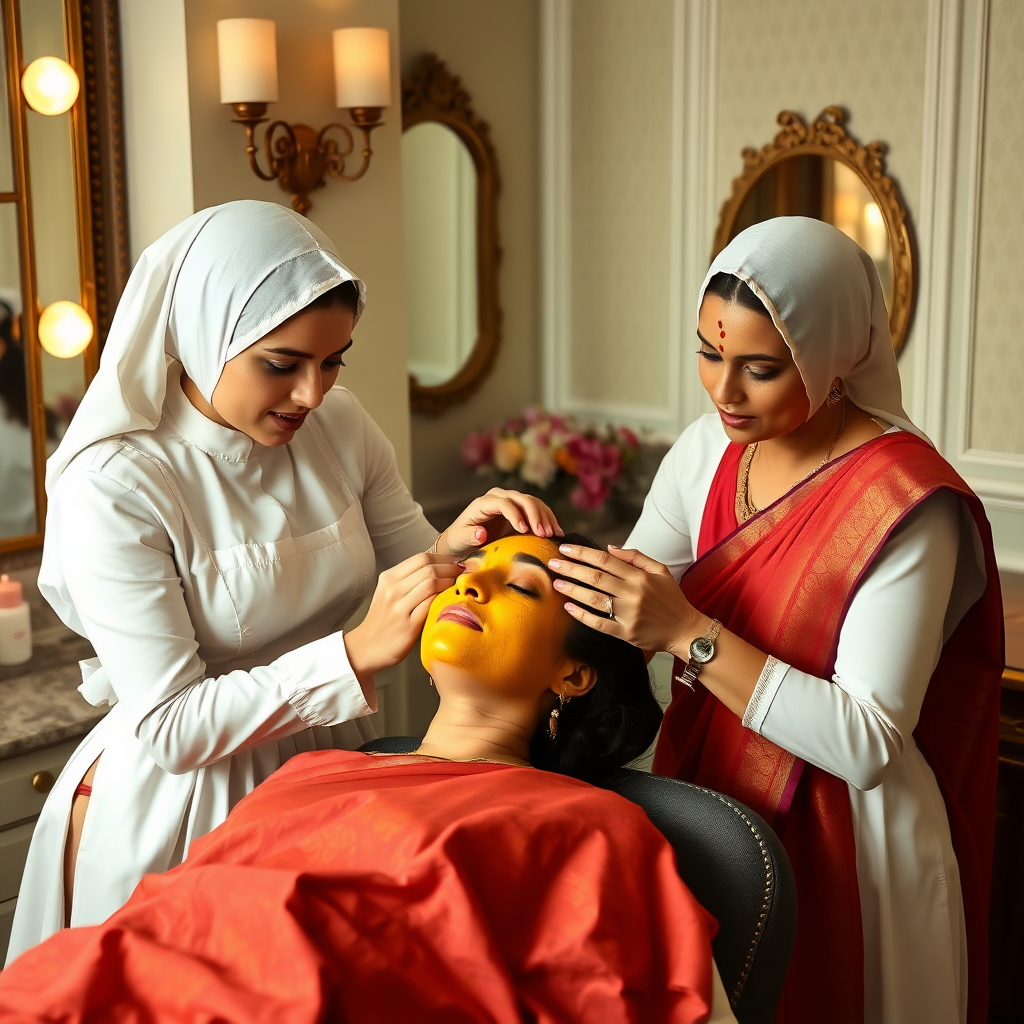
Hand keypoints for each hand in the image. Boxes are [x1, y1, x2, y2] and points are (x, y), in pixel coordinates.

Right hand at [344, 552, 462, 681]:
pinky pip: (431, 604)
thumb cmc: (384, 618)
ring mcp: (399, 607)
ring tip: (458, 584)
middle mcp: (392, 589)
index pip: (421, 558)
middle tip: (462, 572)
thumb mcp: (389, 592)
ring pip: (431, 583)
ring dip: (449, 581)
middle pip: (428, 568)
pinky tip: (450, 599)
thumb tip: (440, 567)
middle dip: (450, 567)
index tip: (455, 562)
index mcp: (389, 577)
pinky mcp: (408, 625)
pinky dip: (443, 598)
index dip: (443, 558)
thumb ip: (409, 579)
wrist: (368, 646)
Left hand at [436, 488, 562, 558]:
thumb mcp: (460, 540)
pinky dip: (548, 520)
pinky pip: (538, 510)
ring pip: (533, 502)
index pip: (504, 503)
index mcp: (483, 503)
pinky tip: (557, 532)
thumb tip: (481, 533)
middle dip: (535, 515)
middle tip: (544, 534)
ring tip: (553, 534)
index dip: (516, 515)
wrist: (463, 541)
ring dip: (545, 517)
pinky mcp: (520, 510)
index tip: (524, 530)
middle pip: (522, 499)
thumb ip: (469, 536)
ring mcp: (510, 501)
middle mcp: (498, 497)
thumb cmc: (459, 540)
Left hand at [546, 543, 704, 656]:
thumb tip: (610, 547)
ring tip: (557, 583)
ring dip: (573, 590)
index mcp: (640, 576)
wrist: (685, 630)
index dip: (582, 553)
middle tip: (552, 563)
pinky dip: (583, 616)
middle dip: (571, 568)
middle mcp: (633, 593)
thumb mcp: (661, 571)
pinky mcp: (626, 633)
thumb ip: (636, 557)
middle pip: (595, 577)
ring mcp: (629, 614)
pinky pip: (600, 623)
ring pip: (594, 599)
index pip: (605, 560)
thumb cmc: (671, 599)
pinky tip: (569, 608)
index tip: (565, 549)